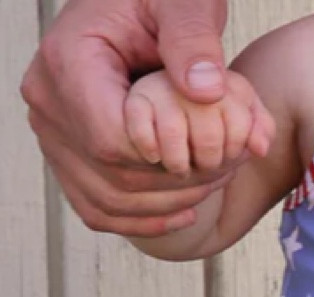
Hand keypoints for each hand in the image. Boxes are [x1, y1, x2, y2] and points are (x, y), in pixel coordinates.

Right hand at [20, 0, 272, 236]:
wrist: (136, 5)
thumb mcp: (183, 1)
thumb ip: (194, 36)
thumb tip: (205, 91)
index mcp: (68, 63)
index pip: (113, 142)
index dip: (167, 157)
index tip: (211, 145)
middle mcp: (49, 103)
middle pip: (114, 178)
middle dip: (179, 184)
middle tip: (228, 169)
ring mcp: (53, 133)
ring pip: (107, 201)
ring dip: (169, 205)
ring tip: (214, 184)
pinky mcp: (67, 154)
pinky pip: (96, 208)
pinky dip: (141, 221)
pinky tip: (186, 213)